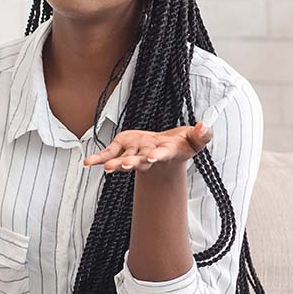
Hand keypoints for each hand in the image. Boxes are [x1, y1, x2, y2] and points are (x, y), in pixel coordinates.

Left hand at [83, 122, 211, 174]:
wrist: (166, 151)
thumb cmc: (183, 144)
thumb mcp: (196, 139)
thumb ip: (202, 135)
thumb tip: (205, 126)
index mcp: (166, 152)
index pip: (162, 154)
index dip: (157, 156)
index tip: (152, 158)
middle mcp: (148, 156)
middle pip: (140, 161)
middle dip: (133, 163)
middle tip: (126, 166)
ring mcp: (134, 153)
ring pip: (124, 160)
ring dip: (116, 164)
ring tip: (106, 168)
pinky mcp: (122, 149)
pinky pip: (108, 154)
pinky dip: (98, 158)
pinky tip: (87, 163)